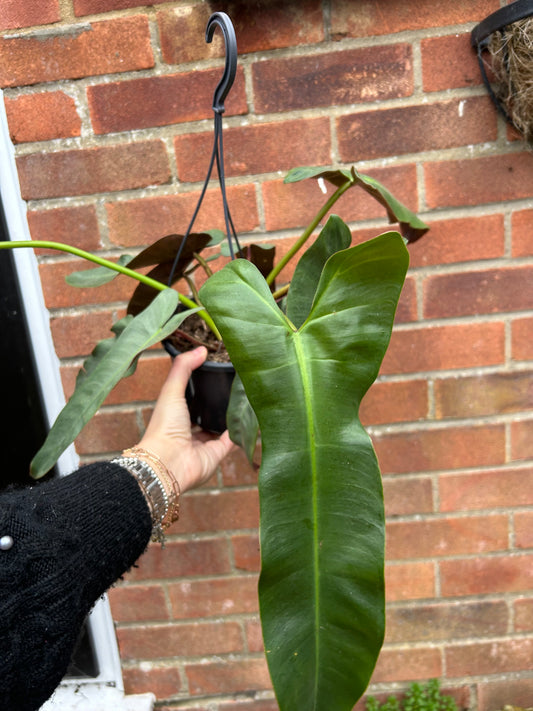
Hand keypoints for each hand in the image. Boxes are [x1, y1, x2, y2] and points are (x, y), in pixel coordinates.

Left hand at [138, 347, 234, 492]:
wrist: (168, 462)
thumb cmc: (164, 425)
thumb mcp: (171, 390)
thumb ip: (183, 368)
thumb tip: (202, 349)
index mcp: (176, 415)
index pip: (192, 398)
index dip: (203, 385)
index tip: (217, 370)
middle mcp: (190, 429)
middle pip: (208, 412)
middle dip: (219, 401)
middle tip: (236, 383)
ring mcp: (204, 443)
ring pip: (221, 426)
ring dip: (232, 415)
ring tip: (247, 396)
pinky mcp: (217, 454)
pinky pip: (233, 440)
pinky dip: (242, 430)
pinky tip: (252, 415)